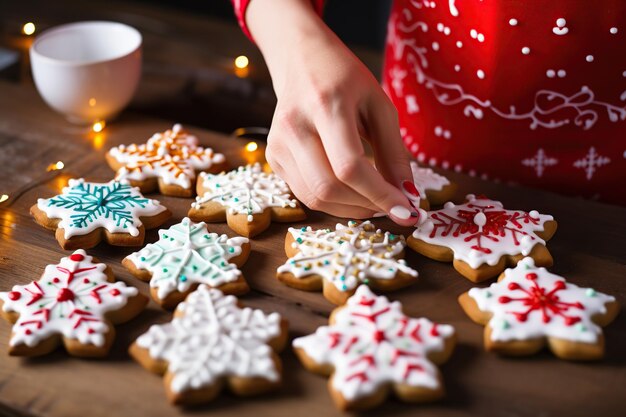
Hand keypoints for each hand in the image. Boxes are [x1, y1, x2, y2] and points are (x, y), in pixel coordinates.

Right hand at [247, 0, 417, 224]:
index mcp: (325, 104)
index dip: (380, 194)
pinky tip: (352, 192)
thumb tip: (407, 196)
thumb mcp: (380, 106)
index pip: (350, 166)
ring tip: (374, 200)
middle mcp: (294, 125)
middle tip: (392, 206)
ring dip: (351, 208)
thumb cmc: (346, 80)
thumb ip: (394, 152)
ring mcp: (278, 144)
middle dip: (366, 205)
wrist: (302, 61)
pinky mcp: (273, 158)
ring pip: (315, 198)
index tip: (406, 210)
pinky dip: (334, 202)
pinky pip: (305, 194)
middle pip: (329, 187)